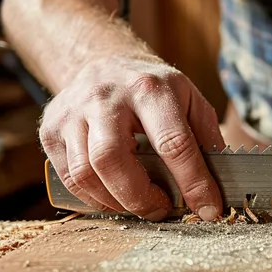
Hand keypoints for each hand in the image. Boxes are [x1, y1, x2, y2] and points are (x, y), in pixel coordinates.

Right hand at [39, 55, 224, 220]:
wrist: (102, 61)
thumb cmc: (154, 89)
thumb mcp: (191, 100)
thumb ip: (208, 138)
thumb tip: (221, 184)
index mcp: (150, 89)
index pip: (173, 144)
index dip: (193, 183)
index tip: (208, 209)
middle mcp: (106, 97)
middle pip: (113, 160)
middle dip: (141, 198)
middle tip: (163, 210)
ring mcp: (72, 113)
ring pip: (85, 173)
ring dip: (117, 202)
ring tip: (140, 204)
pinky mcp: (51, 130)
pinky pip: (68, 178)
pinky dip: (94, 199)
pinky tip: (116, 198)